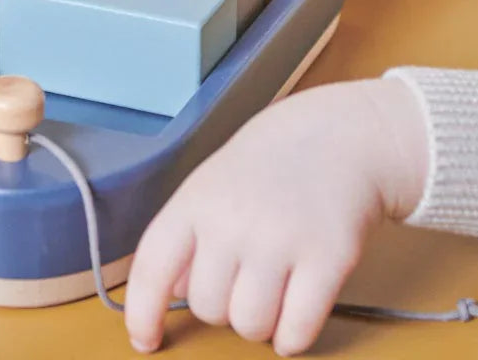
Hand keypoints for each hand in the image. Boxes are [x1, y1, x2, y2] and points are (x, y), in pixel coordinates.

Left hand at [124, 79, 427, 355]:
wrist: (334, 138)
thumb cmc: (264, 169)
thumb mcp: (209, 188)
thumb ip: (188, 238)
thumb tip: (174, 292)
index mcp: (194, 202)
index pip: (153, 266)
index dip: (143, 311)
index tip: (145, 340)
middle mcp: (232, 222)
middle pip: (208, 307)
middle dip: (222, 307)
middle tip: (242, 279)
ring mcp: (280, 241)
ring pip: (250, 326)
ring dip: (259, 324)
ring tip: (270, 292)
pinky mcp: (327, 260)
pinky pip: (297, 332)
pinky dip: (293, 337)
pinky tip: (295, 313)